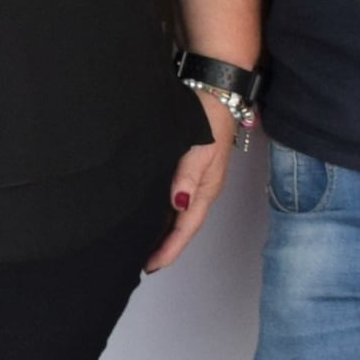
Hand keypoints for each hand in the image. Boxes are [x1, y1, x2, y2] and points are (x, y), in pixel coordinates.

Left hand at [145, 101, 238, 274]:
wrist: (216, 94)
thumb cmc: (209, 121)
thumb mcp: (201, 150)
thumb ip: (188, 177)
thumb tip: (179, 204)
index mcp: (206, 190)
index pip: (186, 228)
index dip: (169, 248)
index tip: (152, 265)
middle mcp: (201, 190)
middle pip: (182, 227)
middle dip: (165, 247)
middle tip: (143, 264)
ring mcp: (195, 182)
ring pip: (178, 216)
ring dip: (163, 233)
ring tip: (144, 248)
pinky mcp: (188, 171)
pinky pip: (174, 201)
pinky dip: (163, 215)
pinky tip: (150, 217)